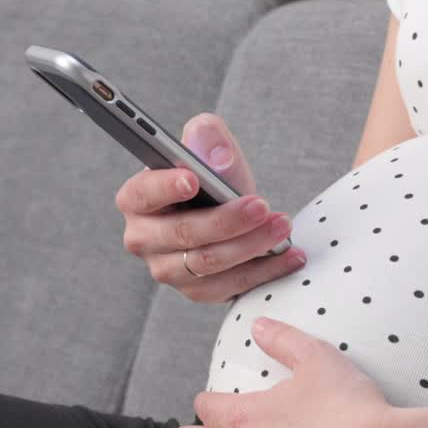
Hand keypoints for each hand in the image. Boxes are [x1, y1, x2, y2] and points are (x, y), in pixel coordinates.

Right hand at [114, 112, 306, 302]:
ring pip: (209, 263)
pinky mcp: (197, 290)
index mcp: (137, 199)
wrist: (229, 214)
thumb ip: (208, 137)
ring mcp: (169, 269)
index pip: (142, 193)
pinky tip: (289, 254)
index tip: (193, 179)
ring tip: (282, 226)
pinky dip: (264, 271)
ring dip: (251, 245)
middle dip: (226, 220)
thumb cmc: (212, 180)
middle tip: (261, 205)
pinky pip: (230, 286)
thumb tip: (217, 157)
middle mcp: (144, 239)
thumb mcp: (210, 148)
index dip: (165, 187)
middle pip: (183, 233)